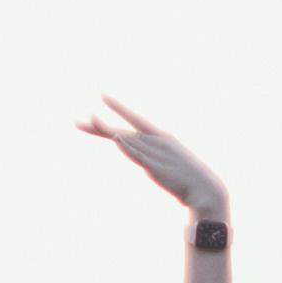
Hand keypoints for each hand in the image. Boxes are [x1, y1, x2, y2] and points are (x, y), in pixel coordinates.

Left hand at [78, 97, 229, 224]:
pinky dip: (127, 145)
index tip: (101, 95)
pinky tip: (117, 137)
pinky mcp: (155, 166)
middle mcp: (154, 141)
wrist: (204, 188)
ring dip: (108, 129)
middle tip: (77, 122)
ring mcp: (154, 153)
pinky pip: (137, 154)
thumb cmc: (185, 176)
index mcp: (159, 136)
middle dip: (99, 127)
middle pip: (121, 132)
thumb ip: (150, 156)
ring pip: (127, 140)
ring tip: (90, 119)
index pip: (133, 118)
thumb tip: (137, 152)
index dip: (117, 106)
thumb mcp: (165, 162)